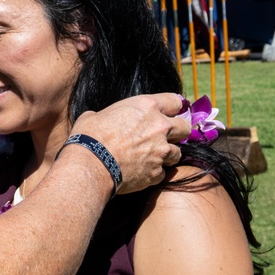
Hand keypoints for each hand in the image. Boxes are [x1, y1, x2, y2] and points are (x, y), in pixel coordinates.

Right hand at [68, 93, 190, 194]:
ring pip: (178, 153)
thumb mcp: (96, 115)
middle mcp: (160, 127)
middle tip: (166, 137)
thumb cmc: (89, 136)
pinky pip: (161, 173)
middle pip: (185, 127)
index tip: (171, 113)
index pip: (175, 101)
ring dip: (167, 155)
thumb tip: (103, 119)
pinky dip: (154, 173)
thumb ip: (111, 115)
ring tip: (152, 157)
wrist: (90, 164)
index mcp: (147, 106)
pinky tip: (141, 172)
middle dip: (178, 132)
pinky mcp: (156, 172)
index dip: (174, 108)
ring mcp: (161, 151)